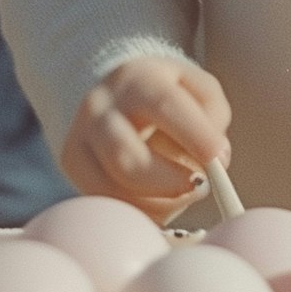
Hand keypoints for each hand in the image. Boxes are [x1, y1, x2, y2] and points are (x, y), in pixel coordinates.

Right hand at [61, 55, 231, 220]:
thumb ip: (213, 115)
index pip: (164, 105)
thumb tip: (216, 159)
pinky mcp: (72, 165)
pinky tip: (160, 202)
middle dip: (168, 182)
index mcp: (136, 80)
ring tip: (182, 193)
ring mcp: (80, 138)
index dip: (194, 134)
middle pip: (127, 158)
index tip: (218, 159)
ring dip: (156, 203)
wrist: (113, 90)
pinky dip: (139, 211)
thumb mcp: (195, 87)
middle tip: (200, 187)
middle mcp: (100, 107)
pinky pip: (105, 202)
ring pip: (111, 189)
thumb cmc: (165, 94)